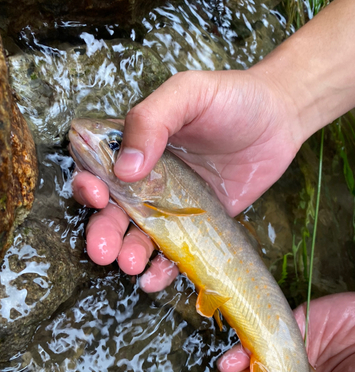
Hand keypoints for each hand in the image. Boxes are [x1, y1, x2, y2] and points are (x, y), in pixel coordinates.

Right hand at [72, 69, 302, 289]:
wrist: (280, 118)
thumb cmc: (232, 97)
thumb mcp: (187, 93)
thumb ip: (152, 121)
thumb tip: (124, 169)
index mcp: (138, 144)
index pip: (98, 168)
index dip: (90, 186)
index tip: (99, 196)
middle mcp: (150, 177)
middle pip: (115, 210)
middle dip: (104, 231)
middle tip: (103, 250)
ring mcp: (174, 203)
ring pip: (142, 234)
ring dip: (130, 252)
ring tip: (130, 264)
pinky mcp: (199, 223)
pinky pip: (177, 248)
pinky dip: (164, 266)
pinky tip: (155, 278)